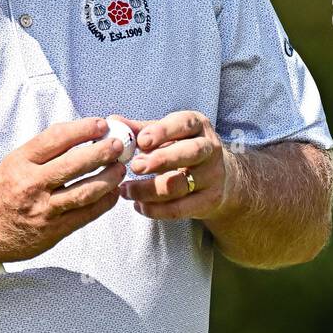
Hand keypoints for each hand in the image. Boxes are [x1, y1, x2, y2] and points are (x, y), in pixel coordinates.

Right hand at [0, 117, 127, 261]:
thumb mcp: (11, 164)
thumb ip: (42, 153)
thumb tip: (79, 137)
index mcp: (20, 162)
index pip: (56, 138)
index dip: (82, 129)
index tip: (100, 124)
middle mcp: (32, 184)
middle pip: (75, 164)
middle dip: (102, 152)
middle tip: (118, 145)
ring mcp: (43, 209)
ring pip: (85, 191)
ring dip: (108, 178)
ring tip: (120, 169)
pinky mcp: (53, 230)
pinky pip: (85, 215)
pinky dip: (103, 203)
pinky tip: (112, 193)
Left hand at [115, 110, 236, 219]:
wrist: (219, 177)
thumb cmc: (182, 149)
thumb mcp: (167, 134)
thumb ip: (140, 129)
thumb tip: (113, 123)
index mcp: (198, 126)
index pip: (184, 124)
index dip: (163, 131)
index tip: (141, 141)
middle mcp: (209, 148)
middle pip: (190, 153)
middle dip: (161, 160)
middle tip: (135, 166)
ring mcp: (211, 176)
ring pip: (180, 184)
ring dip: (148, 189)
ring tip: (126, 190)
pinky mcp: (208, 200)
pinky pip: (180, 208)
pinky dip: (156, 209)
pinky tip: (138, 205)